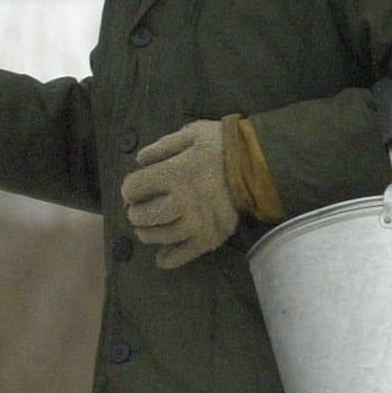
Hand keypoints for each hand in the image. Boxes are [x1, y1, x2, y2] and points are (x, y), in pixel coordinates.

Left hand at [120, 120, 237, 268]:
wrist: (261, 164)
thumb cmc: (224, 144)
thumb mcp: (192, 133)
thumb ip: (163, 146)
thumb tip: (139, 161)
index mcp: (174, 173)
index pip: (133, 189)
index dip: (130, 189)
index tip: (135, 188)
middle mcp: (182, 201)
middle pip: (141, 216)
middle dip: (135, 212)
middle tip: (140, 208)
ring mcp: (197, 222)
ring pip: (158, 236)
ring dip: (147, 233)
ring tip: (148, 227)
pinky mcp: (210, 237)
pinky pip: (184, 255)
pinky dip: (169, 259)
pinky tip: (161, 258)